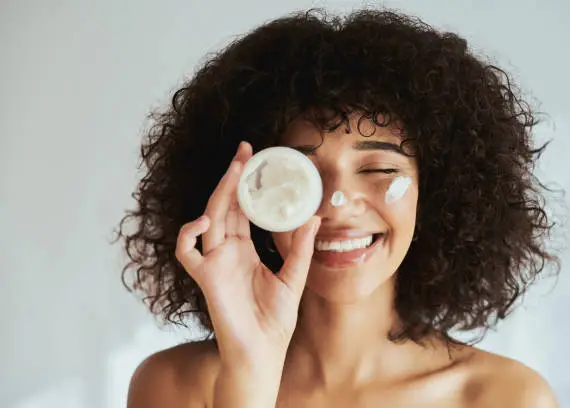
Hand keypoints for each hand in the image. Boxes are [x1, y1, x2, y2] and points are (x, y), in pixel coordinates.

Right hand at [175, 141, 319, 364]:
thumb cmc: (274, 320)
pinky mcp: (206, 277)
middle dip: (232, 177)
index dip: (246, 186)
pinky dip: (188, 234)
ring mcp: (214, 262)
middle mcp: (227, 251)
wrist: (263, 351)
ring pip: (209, 218)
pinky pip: (186, 252)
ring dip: (220, 193)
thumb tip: (314, 219)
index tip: (256, 162)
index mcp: (244, 250)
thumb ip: (300, 249)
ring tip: (234, 170)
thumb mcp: (294, 278)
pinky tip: (206, 220)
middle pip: (225, 206)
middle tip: (244, 152)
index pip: (242, 210)